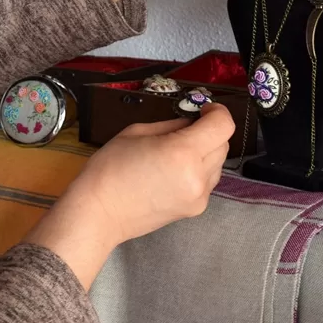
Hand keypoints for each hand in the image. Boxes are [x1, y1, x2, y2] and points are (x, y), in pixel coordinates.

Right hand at [23, 104, 234, 287]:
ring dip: (205, 152)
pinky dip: (198, 171)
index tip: (203, 110)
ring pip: (218, 164)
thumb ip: (171, 125)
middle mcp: (198, 176)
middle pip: (223, 145)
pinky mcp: (195, 210)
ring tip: (176, 154)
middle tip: (186, 129)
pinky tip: (173, 172)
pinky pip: (207, 182)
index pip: (223, 126)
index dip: (217, 112)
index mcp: (182, 152)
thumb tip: (191, 123)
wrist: (99, 213)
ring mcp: (199, 197)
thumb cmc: (110, 169)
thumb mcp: (137, 132)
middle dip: (210, 132)